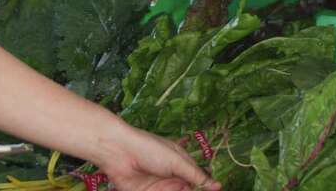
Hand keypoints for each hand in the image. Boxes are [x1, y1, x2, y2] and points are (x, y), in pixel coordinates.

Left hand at [94, 126, 220, 190]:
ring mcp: (160, 188)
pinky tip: (163, 189)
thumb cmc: (149, 148)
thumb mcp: (176, 160)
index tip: (216, 190)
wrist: (118, 151)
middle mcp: (172, 178)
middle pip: (187, 190)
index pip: (199, 180)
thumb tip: (216, 185)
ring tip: (170, 187)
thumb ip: (195, 175)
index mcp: (181, 165)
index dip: (207, 187)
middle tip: (183, 188)